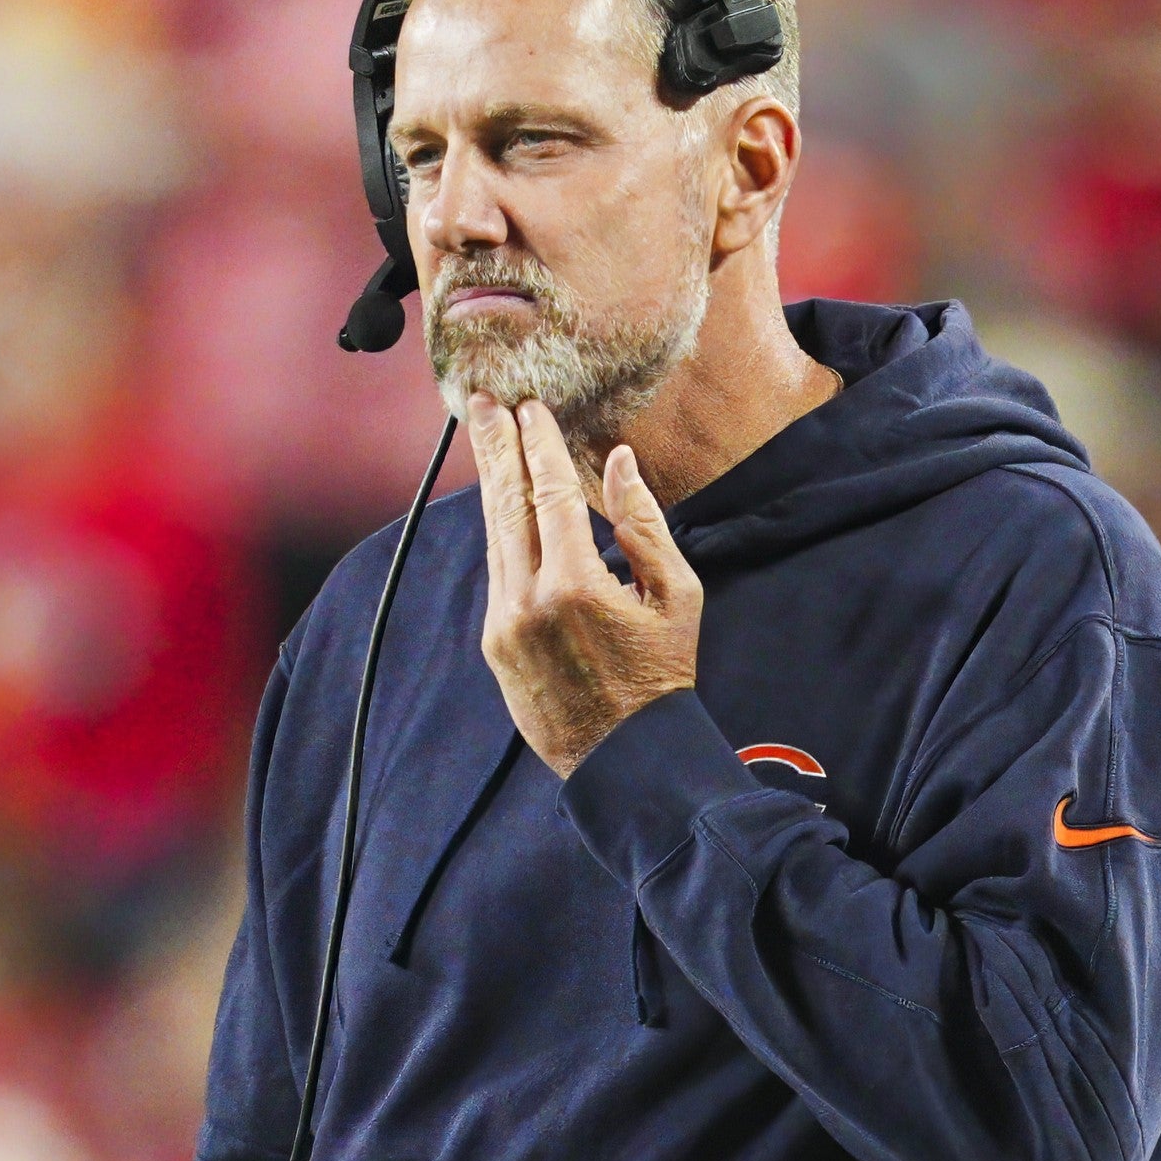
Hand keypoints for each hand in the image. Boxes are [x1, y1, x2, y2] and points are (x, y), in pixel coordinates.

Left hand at [465, 392, 703, 777]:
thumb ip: (644, 524)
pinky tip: (500, 503)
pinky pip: (496, 571)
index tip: (532, 408)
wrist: (625, 758)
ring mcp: (504, 622)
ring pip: (493, 535)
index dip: (540, 446)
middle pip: (506, 504)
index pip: (550, 494)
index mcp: (576, 585)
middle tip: (485, 403)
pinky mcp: (494, 642)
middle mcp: (528, 600)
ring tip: (486, 439)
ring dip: (491, 483)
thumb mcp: (675, 596)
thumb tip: (618, 461)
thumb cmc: (663, 675)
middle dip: (497, 448)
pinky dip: (498, 529)